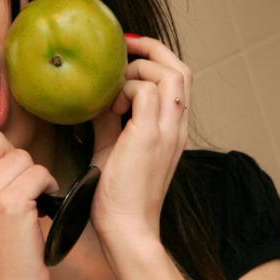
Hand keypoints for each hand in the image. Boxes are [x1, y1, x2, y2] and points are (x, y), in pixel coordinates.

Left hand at [88, 34, 190, 252]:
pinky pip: (146, 91)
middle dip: (152, 50)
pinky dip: (126, 88)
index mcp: (173, 130)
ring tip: (114, 91)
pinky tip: (110, 108)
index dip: (156, 58)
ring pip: (171, 74)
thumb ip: (110, 121)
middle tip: (122, 49)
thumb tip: (97, 96)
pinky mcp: (150, 137)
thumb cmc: (118, 197)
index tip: (127, 54)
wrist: (127, 230)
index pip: (180, 80)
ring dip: (139, 70)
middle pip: (182, 69)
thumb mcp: (112, 149)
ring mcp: (167, 132)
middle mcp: (177, 127)